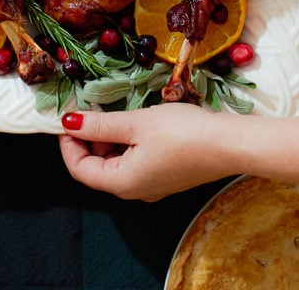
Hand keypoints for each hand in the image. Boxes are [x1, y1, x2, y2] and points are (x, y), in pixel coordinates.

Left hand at [58, 104, 236, 200]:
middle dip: (89, 138)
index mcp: (122, 183)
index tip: (68, 114)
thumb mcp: (136, 122)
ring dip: (110, 138)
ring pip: (117, 163)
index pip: (79, 169)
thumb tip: (68, 122)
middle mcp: (135, 191)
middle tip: (93, 107)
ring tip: (117, 111)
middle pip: (97, 168)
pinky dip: (128, 142)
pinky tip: (138, 121)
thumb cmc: (182, 133)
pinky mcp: (167, 176)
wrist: (230, 145)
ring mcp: (153, 185)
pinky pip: (135, 162)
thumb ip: (100, 124)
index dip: (68, 142)